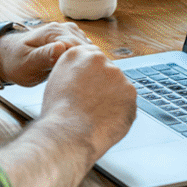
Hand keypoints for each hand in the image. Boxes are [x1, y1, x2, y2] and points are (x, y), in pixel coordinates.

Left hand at [0, 21, 90, 87]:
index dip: (83, 64)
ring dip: (87, 62)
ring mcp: (67, 33)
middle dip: (88, 64)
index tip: (84, 80)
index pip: (79, 47)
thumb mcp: (27, 63)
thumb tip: (62, 48)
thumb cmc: (15, 61)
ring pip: (88, 49)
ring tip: (84, 80)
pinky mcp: (69, 40)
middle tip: (85, 84)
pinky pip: (84, 50)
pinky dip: (84, 61)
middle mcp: (63, 29)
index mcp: (53, 32)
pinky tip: (80, 73)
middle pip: (86, 47)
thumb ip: (44, 56)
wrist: (7, 56)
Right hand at [39, 44, 137, 159]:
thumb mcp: (56, 82)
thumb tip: (83, 76)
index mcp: (77, 54)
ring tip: (97, 115)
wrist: (68, 132)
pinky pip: (128, 102)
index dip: (93, 74)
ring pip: (119, 86)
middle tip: (93, 104)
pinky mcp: (130, 92)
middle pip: (108, 71)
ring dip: (113, 98)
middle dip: (104, 86)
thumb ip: (73, 72)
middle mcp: (99, 59)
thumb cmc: (57, 114)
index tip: (92, 86)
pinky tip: (107, 120)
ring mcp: (117, 75)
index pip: (92, 57)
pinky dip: (121, 111)